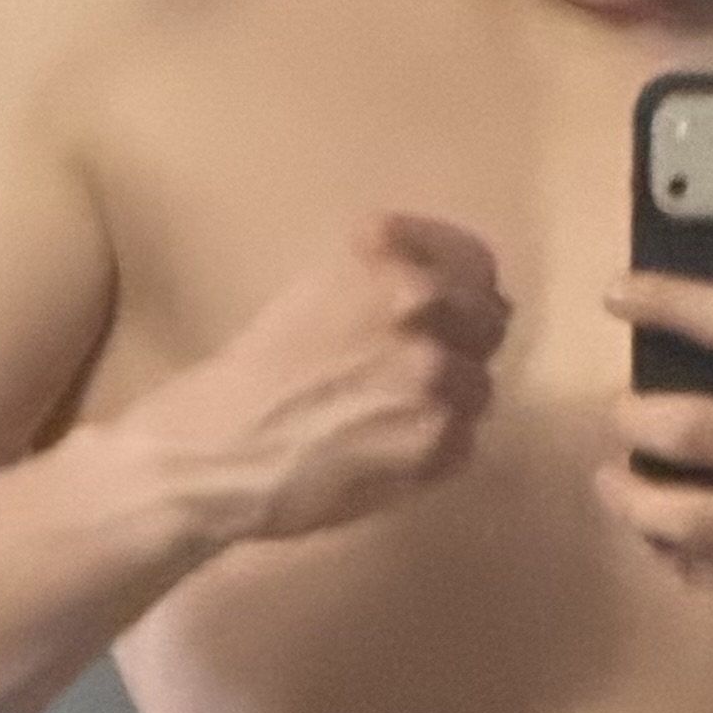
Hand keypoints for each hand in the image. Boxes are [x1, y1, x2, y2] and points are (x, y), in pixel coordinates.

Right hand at [141, 215, 511, 550]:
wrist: (223, 449)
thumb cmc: (259, 372)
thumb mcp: (321, 289)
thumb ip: (388, 276)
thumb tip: (462, 295)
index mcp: (392, 258)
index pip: (477, 266)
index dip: (469, 292)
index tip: (454, 313)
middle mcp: (423, 306)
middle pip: (489, 325)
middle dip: (463, 347)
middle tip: (415, 377)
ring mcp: (437, 376)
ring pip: (479, 390)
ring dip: (448, 406)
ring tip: (392, 422)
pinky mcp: (437, 443)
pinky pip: (465, 444)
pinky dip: (437, 453)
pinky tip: (388, 454)